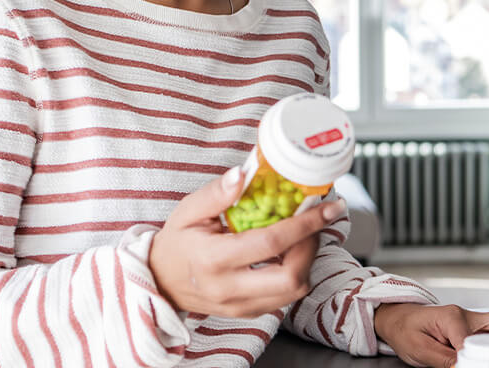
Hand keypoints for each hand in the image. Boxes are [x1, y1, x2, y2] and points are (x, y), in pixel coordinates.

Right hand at [148, 166, 346, 317]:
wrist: (159, 282)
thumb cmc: (176, 243)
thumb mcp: (188, 212)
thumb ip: (215, 194)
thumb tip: (242, 173)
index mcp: (214, 259)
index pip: (271, 243)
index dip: (305, 224)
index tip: (329, 207)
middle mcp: (230, 288)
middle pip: (292, 278)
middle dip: (312, 247)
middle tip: (316, 223)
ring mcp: (240, 305)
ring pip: (294, 291)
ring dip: (307, 261)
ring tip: (303, 236)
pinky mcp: (248, 313)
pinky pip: (284, 298)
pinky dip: (295, 274)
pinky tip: (289, 254)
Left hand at [373, 303, 488, 366]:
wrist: (396, 318)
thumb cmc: (405, 330)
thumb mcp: (419, 350)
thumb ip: (443, 360)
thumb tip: (464, 366)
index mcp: (453, 317)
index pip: (472, 341)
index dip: (476, 359)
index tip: (472, 367)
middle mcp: (468, 316)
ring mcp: (474, 320)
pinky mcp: (476, 327)